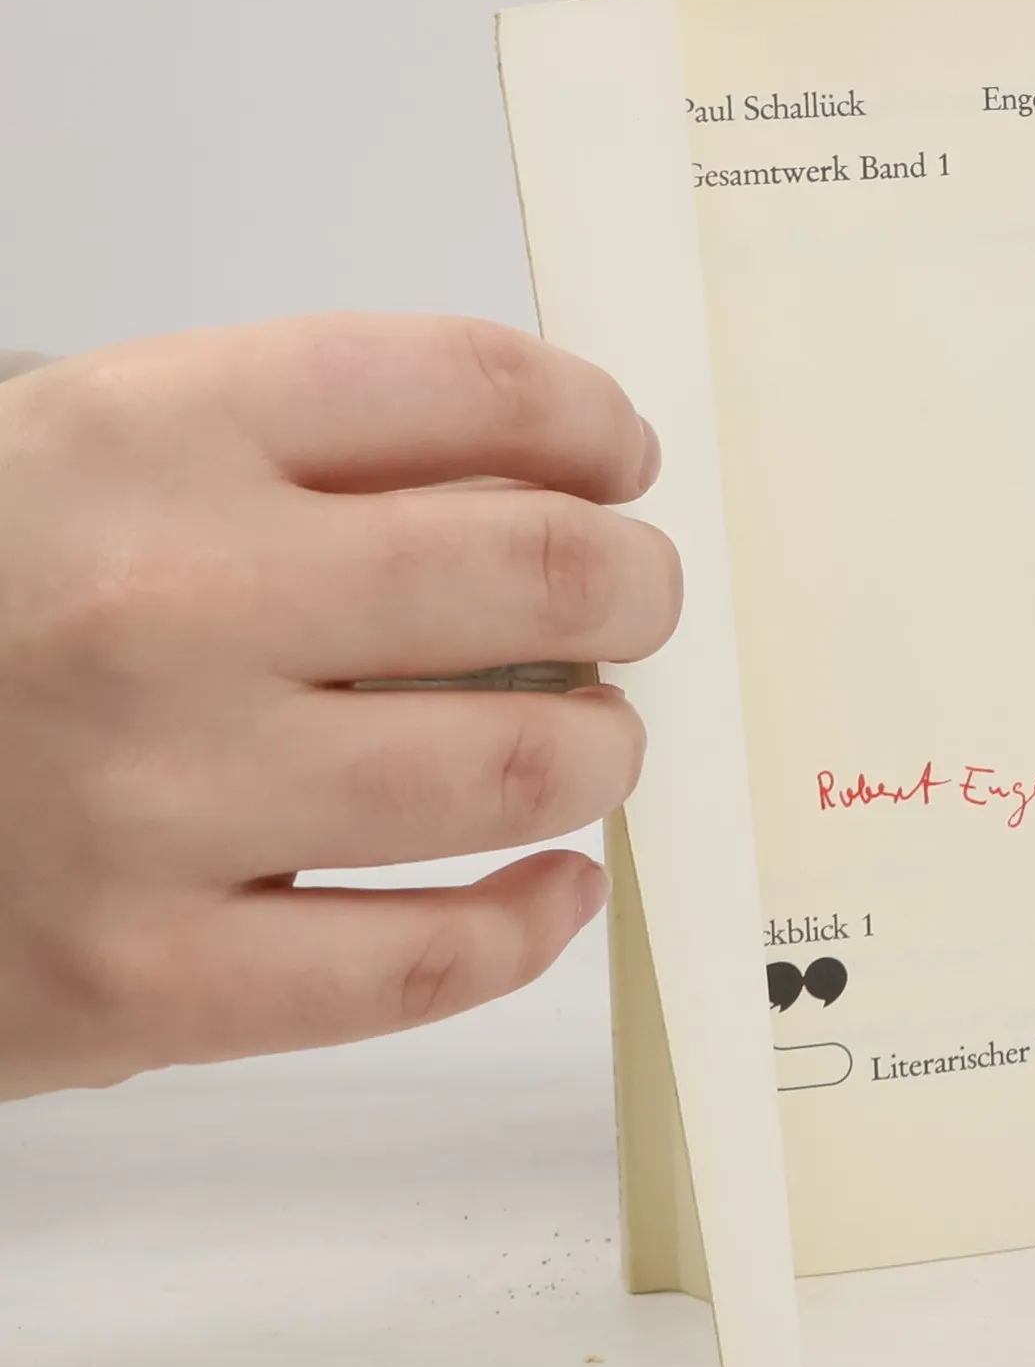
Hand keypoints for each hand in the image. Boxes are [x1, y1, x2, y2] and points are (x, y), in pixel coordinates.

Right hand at [0, 315, 678, 1096]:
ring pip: (514, 767)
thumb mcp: (65, 471)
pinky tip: (553, 890)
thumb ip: (273, 464)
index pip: (460, 385)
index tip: (618, 460)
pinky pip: (425, 963)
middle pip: (539, 573)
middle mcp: (161, 604)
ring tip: (594, 747)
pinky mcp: (143, 981)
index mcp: (136, 437)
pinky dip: (531, 925)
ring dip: (602, 755)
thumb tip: (530, 493)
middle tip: (637, 607)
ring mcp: (154, 803)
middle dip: (635, 589)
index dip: (586, 423)